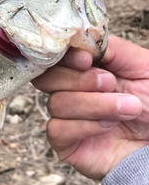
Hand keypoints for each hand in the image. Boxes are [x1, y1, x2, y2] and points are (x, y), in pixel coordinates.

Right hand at [32, 36, 148, 179]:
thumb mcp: (141, 66)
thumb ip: (111, 48)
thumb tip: (81, 40)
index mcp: (85, 69)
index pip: (55, 57)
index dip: (64, 56)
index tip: (86, 59)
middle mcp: (72, 91)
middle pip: (46, 78)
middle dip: (78, 79)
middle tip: (110, 83)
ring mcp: (67, 118)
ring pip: (56, 103)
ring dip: (95, 105)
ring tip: (128, 108)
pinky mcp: (66, 144)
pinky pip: (57, 129)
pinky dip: (85, 125)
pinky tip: (110, 126)